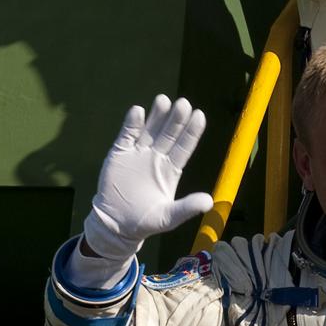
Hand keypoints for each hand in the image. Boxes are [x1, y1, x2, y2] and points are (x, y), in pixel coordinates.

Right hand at [82, 96, 213, 264]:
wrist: (115, 225)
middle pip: (169, 134)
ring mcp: (138, 154)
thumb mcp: (168, 217)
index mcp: (171, 169)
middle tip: (183, 103)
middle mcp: (157, 157)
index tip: (199, 115)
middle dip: (176, 119)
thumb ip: (186, 208)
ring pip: (149, 130)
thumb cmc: (145, 221)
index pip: (184, 146)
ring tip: (163, 100)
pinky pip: (126, 136)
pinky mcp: (119, 154)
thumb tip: (210, 201)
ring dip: (156, 116)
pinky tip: (137, 111)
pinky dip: (131, 124)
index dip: (192, 132)